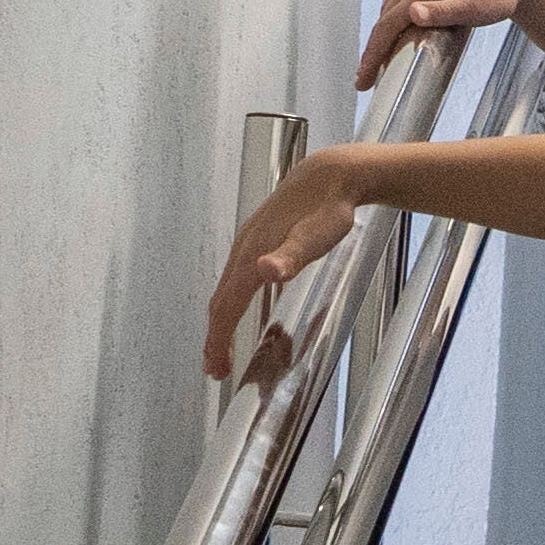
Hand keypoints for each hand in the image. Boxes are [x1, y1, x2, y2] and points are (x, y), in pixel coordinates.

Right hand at [200, 146, 369, 381]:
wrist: (330, 175)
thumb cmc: (327, 208)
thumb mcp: (316, 236)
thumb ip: (292, 256)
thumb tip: (264, 271)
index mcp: (252, 256)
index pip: (228, 306)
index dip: (219, 338)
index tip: (217, 368)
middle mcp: (243, 251)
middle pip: (221, 300)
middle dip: (215, 337)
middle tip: (216, 369)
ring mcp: (248, 244)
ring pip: (227, 288)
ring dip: (221, 321)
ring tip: (223, 348)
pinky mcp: (258, 239)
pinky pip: (237, 277)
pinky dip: (233, 300)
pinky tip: (244, 305)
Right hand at [358, 0, 539, 89]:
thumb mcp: (477, 7)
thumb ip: (445, 12)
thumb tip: (413, 12)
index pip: (387, 26)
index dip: (373, 54)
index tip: (364, 77)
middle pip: (382, 20)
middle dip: (371, 52)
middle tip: (365, 79)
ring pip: (388, 12)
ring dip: (379, 39)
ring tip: (376, 64)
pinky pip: (397, 4)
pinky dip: (390, 25)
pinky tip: (394, 39)